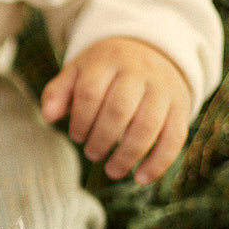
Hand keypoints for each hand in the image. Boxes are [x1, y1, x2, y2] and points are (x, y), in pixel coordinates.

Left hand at [40, 37, 191, 184]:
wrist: (153, 49)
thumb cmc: (106, 68)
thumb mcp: (79, 70)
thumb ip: (58, 91)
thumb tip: (48, 117)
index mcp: (108, 60)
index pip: (91, 92)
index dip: (80, 121)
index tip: (76, 136)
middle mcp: (139, 71)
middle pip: (119, 110)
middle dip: (102, 139)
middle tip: (92, 155)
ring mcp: (163, 89)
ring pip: (148, 125)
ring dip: (127, 155)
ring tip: (112, 171)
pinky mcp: (181, 106)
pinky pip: (174, 137)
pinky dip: (159, 162)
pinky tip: (141, 178)